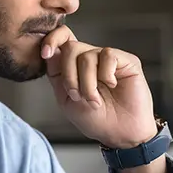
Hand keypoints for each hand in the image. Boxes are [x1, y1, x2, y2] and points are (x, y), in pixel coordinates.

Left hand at [42, 25, 157, 148]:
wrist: (119, 134)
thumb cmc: (96, 120)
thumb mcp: (66, 100)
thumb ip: (57, 75)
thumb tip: (51, 51)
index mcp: (74, 66)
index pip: (61, 39)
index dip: (51, 39)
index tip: (46, 53)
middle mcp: (91, 58)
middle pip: (70, 47)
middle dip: (70, 76)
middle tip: (78, 96)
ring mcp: (108, 59)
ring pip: (87, 56)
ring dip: (88, 84)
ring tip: (95, 101)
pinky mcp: (126, 61)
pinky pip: (108, 56)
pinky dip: (106, 75)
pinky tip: (113, 85)